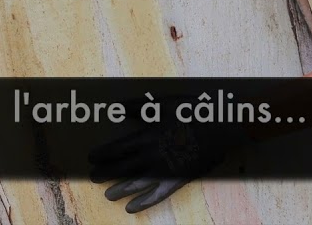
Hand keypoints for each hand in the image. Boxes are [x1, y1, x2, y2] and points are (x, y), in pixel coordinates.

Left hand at [89, 119, 249, 213]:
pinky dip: (143, 203)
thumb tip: (115, 108)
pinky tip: (132, 208)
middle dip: (105, 174)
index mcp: (146, 137)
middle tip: (93, 178)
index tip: (91, 158)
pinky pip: (157, 196)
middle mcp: (152, 156)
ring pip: (136, 185)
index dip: (102, 155)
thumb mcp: (162, 103)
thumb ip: (137, 107)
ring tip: (108, 195)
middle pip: (122, 169)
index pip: (117, 150)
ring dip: (120, 190)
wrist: (220, 125)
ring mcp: (165, 170)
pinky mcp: (178, 179)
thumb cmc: (191, 110)